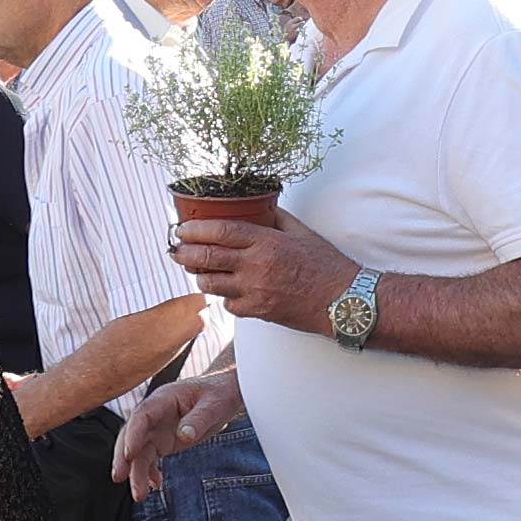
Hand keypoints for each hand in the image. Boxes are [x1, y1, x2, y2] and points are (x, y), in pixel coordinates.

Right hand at [116, 371, 243, 499]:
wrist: (223, 393)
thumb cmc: (219, 393)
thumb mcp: (214, 405)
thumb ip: (198, 419)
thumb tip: (184, 435)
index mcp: (163, 399)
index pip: (142, 416)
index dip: (133, 434)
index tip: (128, 454)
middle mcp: (155, 415)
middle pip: (132, 436)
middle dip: (123, 458)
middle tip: (119, 478)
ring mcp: (157, 429)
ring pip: (140, 452)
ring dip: (137, 473)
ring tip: (139, 495)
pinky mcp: (163, 441)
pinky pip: (150, 459)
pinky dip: (150, 473)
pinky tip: (155, 486)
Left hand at [168, 212, 350, 331]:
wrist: (343, 300)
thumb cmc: (326, 265)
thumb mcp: (302, 233)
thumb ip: (277, 219)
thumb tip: (260, 208)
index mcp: (266, 242)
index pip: (220, 231)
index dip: (195, 229)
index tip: (182, 229)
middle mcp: (257, 266)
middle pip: (207, 257)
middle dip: (185, 253)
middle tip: (177, 250)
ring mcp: (255, 291)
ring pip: (211, 284)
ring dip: (201, 277)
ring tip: (199, 271)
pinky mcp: (258, 311)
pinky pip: (229, 305)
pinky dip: (225, 298)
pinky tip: (229, 291)